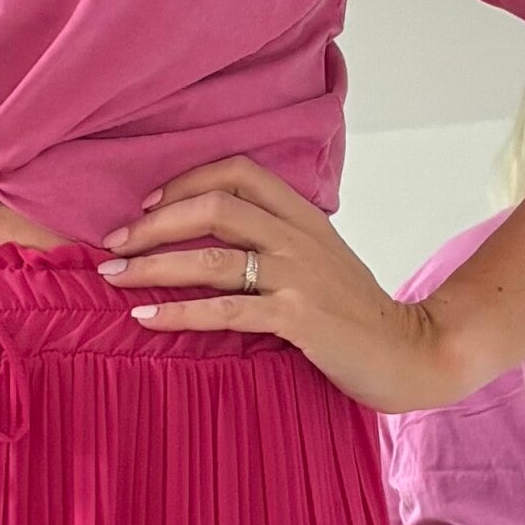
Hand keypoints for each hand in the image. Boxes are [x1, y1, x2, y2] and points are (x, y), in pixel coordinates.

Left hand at [97, 156, 476, 414]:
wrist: (412, 353)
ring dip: (152, 264)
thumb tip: (218, 240)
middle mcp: (299, 237)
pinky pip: (225, 309)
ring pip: (211, 255)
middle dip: (154, 222)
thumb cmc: (359, 314)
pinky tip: (144, 318)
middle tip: (113, 242)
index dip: (187, 181)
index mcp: (305, 217)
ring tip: (111, 276)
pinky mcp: (297, 318)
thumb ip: (280, 242)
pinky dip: (178, 311)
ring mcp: (299, 275)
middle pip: (214, 205)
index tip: (149, 205)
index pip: (240, 172)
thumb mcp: (323, 262)